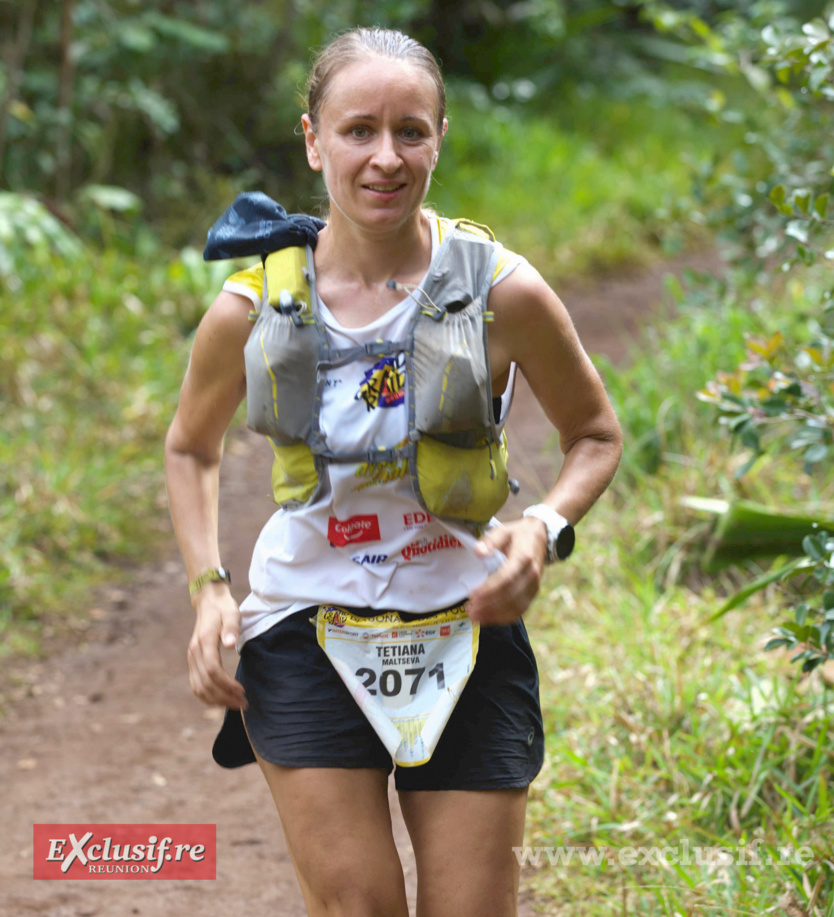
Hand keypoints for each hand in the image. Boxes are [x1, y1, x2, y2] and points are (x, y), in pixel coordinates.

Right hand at [187, 584, 246, 709]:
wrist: (209, 601)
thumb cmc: (224, 608)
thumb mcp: (232, 613)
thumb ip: (231, 628)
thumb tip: (230, 644)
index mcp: (204, 642)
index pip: (213, 670)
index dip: (227, 684)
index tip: (242, 691)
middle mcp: (194, 652)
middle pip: (205, 683)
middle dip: (224, 697)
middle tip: (243, 703)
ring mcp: (191, 658)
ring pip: (198, 688)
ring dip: (216, 700)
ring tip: (234, 704)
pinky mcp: (193, 661)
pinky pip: (196, 685)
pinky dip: (207, 696)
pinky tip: (221, 699)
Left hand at [466, 517, 547, 624]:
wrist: (542, 536)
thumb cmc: (519, 534)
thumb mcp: (504, 530)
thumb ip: (491, 540)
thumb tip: (478, 552)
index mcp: (523, 558)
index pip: (506, 578)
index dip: (489, 589)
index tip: (472, 595)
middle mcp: (531, 575)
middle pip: (510, 596)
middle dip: (488, 606)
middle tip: (469, 610)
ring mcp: (534, 586)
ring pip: (516, 607)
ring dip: (495, 615)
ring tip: (475, 616)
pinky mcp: (533, 593)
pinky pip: (521, 610)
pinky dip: (505, 617)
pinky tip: (489, 619)